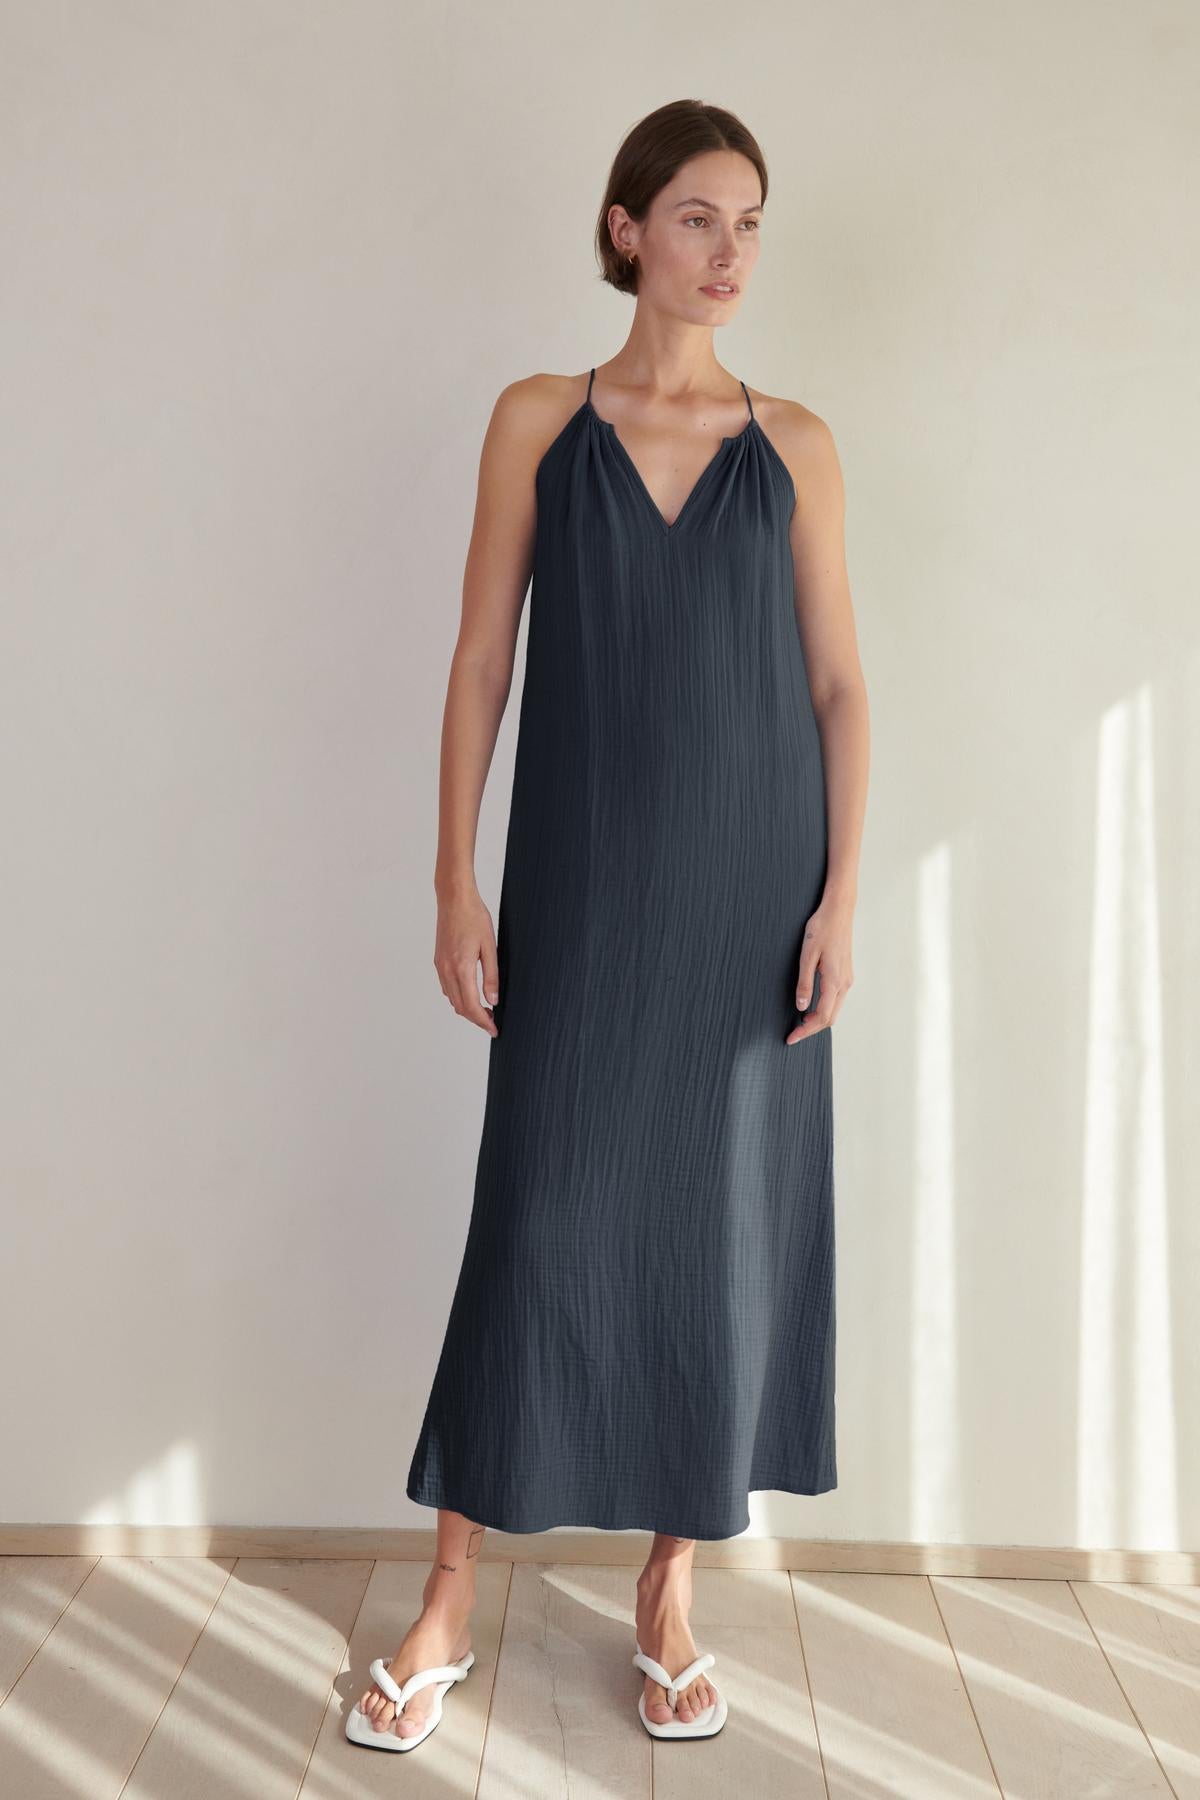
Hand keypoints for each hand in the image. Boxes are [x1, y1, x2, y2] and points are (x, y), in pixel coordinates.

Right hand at [434, 885, 499, 1036]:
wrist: (454, 899)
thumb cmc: (474, 917)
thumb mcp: (490, 947)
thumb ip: (491, 976)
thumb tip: (493, 1000)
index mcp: (461, 968)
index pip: (471, 1006)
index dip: (483, 1022)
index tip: (494, 1029)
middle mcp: (447, 970)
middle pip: (460, 1007)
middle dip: (476, 1018)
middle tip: (493, 1022)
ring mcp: (440, 966)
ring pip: (452, 999)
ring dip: (467, 1008)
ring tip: (485, 1009)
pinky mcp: (438, 961)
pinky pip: (446, 987)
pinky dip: (458, 997)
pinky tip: (470, 993)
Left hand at [786, 891, 854, 1043]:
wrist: (839, 911)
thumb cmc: (822, 928)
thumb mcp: (807, 954)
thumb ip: (804, 982)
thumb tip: (801, 1007)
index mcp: (834, 981)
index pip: (822, 1017)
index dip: (806, 1031)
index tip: (791, 1038)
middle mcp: (844, 983)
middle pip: (830, 1018)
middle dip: (811, 1029)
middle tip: (793, 1034)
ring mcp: (847, 979)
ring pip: (834, 1009)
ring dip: (818, 1020)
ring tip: (800, 1023)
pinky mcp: (846, 974)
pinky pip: (836, 999)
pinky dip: (824, 1009)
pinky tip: (812, 1006)